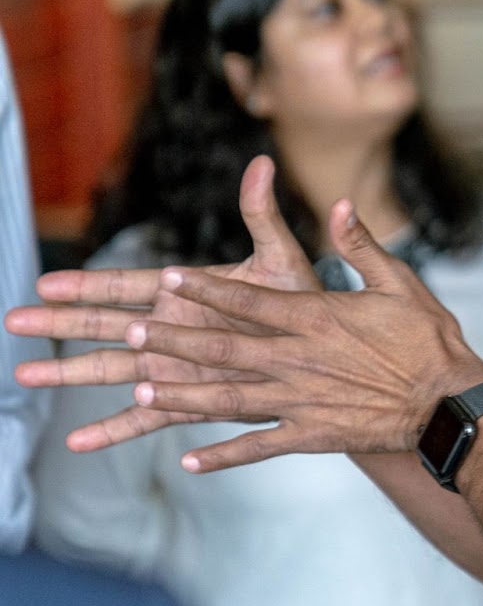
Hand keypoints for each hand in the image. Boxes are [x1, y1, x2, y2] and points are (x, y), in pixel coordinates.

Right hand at [6, 156, 319, 451]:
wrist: (328, 355)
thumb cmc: (303, 302)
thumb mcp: (280, 258)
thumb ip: (262, 216)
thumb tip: (261, 163)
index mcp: (186, 291)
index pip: (126, 286)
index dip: (87, 286)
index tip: (46, 284)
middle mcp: (171, 328)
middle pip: (104, 325)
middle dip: (60, 323)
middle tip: (15, 321)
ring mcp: (175, 366)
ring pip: (112, 369)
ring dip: (70, 372)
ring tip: (25, 374)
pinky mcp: (189, 400)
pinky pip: (146, 418)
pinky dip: (113, 429)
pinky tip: (79, 443)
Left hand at [116, 191, 482, 471]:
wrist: (450, 405)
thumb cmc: (430, 341)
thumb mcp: (400, 283)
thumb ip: (361, 246)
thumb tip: (338, 203)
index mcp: (316, 318)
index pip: (248, 300)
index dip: (205, 288)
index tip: (168, 277)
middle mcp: (298, 360)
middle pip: (223, 348)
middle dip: (173, 342)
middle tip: (131, 335)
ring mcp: (301, 401)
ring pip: (228, 399)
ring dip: (182, 396)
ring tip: (141, 393)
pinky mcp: (312, 435)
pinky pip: (258, 448)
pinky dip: (223, 456)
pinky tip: (190, 460)